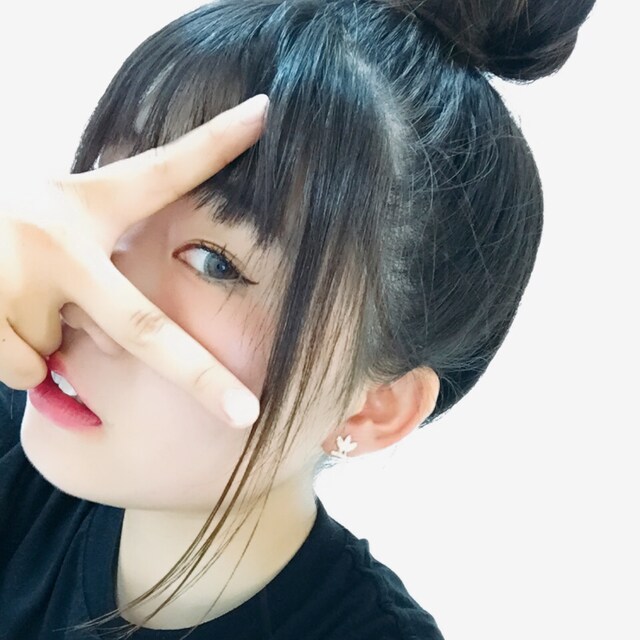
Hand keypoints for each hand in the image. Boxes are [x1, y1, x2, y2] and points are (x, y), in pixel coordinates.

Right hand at [0, 94, 268, 428]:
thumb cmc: (3, 230)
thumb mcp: (53, 218)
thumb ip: (98, 259)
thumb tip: (123, 343)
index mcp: (84, 202)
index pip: (160, 172)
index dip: (214, 143)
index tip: (264, 114)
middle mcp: (56, 235)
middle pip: (142, 327)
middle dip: (199, 377)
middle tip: (246, 414)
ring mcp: (15, 274)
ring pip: (61, 352)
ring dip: (48, 341)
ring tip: (14, 295)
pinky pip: (26, 370)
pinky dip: (18, 357)